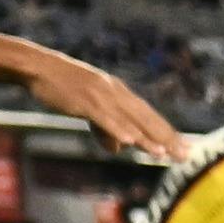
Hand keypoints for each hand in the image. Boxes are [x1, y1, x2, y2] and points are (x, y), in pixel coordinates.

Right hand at [41, 55, 183, 168]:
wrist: (37, 67)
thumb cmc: (61, 86)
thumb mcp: (87, 107)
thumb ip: (104, 128)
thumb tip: (119, 148)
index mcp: (117, 92)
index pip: (148, 115)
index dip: (167, 132)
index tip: (185, 148)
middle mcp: (115, 92)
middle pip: (145, 118)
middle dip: (166, 138)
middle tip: (185, 155)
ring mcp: (100, 95)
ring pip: (128, 119)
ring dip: (146, 137)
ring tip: (162, 154)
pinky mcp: (84, 100)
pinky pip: (104, 118)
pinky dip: (118, 129)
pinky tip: (130, 141)